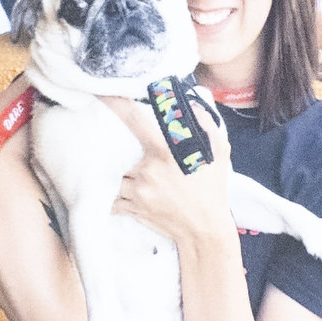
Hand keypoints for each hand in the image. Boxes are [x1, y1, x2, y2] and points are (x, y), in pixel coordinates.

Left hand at [110, 98, 239, 262]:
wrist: (204, 227)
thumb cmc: (213, 188)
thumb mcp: (218, 152)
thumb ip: (204, 125)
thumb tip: (190, 104)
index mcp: (166, 152)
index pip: (136, 121)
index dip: (118, 105)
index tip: (102, 92)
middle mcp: (146, 170)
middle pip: (122, 152)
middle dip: (130, 156)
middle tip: (148, 165)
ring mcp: (136, 190)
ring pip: (116, 174)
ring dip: (125, 176)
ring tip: (147, 183)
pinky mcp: (130, 207)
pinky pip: (112, 197)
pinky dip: (117, 196)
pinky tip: (133, 197)